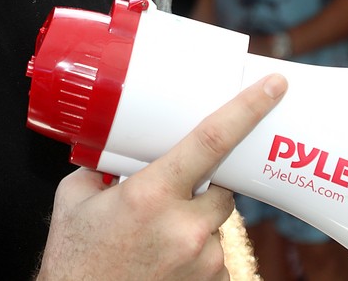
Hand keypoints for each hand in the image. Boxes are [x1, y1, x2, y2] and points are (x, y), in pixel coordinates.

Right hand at [36, 74, 287, 280]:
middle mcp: (184, 226)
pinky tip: (162, 264)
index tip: (274, 85)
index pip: (211, 140)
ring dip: (194, 225)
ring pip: (215, 226)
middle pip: (222, 188)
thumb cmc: (74, 261)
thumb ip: (101, 169)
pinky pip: (214, 258)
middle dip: (204, 188)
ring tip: (154, 243)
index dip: (247, 109)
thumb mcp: (75, 200)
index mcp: (151, 194)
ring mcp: (203, 260)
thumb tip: (117, 149)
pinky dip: (194, 256)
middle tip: (172, 198)